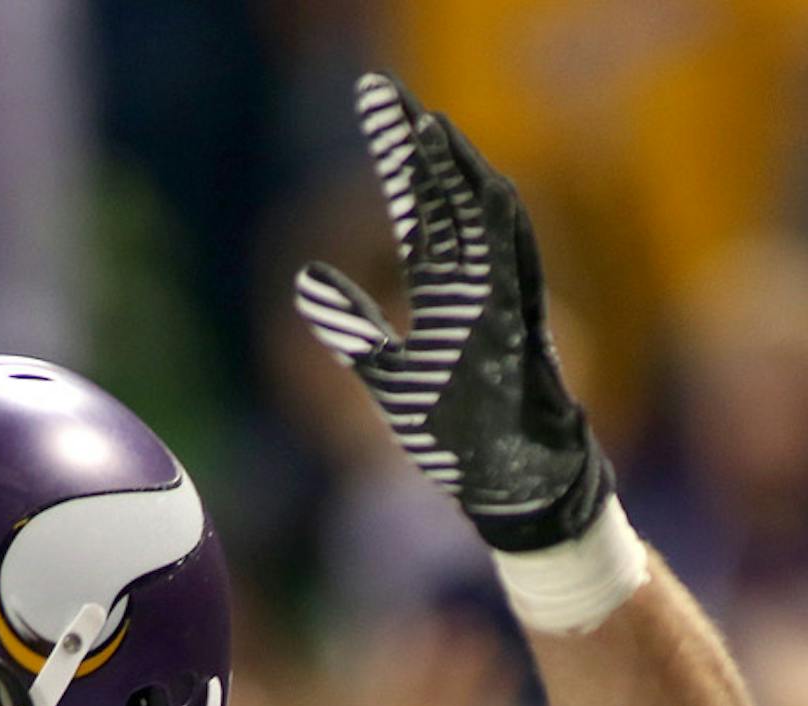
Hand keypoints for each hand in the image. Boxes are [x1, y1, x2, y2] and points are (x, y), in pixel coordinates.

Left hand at [295, 74, 610, 552]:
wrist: (513, 487)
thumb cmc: (458, 436)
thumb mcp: (387, 377)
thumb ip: (352, 328)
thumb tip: (305, 277)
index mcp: (449, 293)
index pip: (420, 214)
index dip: (399, 164)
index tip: (375, 112)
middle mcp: (479, 289)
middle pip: (450, 203)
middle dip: (421, 151)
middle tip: (388, 99)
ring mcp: (503, 309)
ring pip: (485, 225)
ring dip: (457, 179)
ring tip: (427, 132)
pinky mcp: (520, 340)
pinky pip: (512, 276)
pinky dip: (497, 235)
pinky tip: (480, 195)